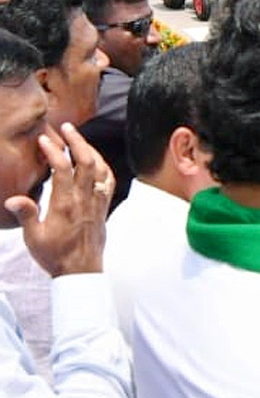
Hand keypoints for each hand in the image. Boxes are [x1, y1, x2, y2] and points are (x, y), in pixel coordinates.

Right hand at [3, 123, 111, 277]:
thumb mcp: (33, 237)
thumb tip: (12, 199)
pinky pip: (108, 180)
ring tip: (78, 137)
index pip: (63, 169)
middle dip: (77, 140)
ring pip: (99, 168)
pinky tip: (95, 159)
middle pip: (86, 161)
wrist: (80, 271)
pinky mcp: (104, 206)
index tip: (45, 139)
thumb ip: (26, 215)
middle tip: (66, 126)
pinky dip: (102, 165)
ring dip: (90, 149)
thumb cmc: (55, 256)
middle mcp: (84, 199)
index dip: (55, 150)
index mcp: (65, 204)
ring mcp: (97, 202)